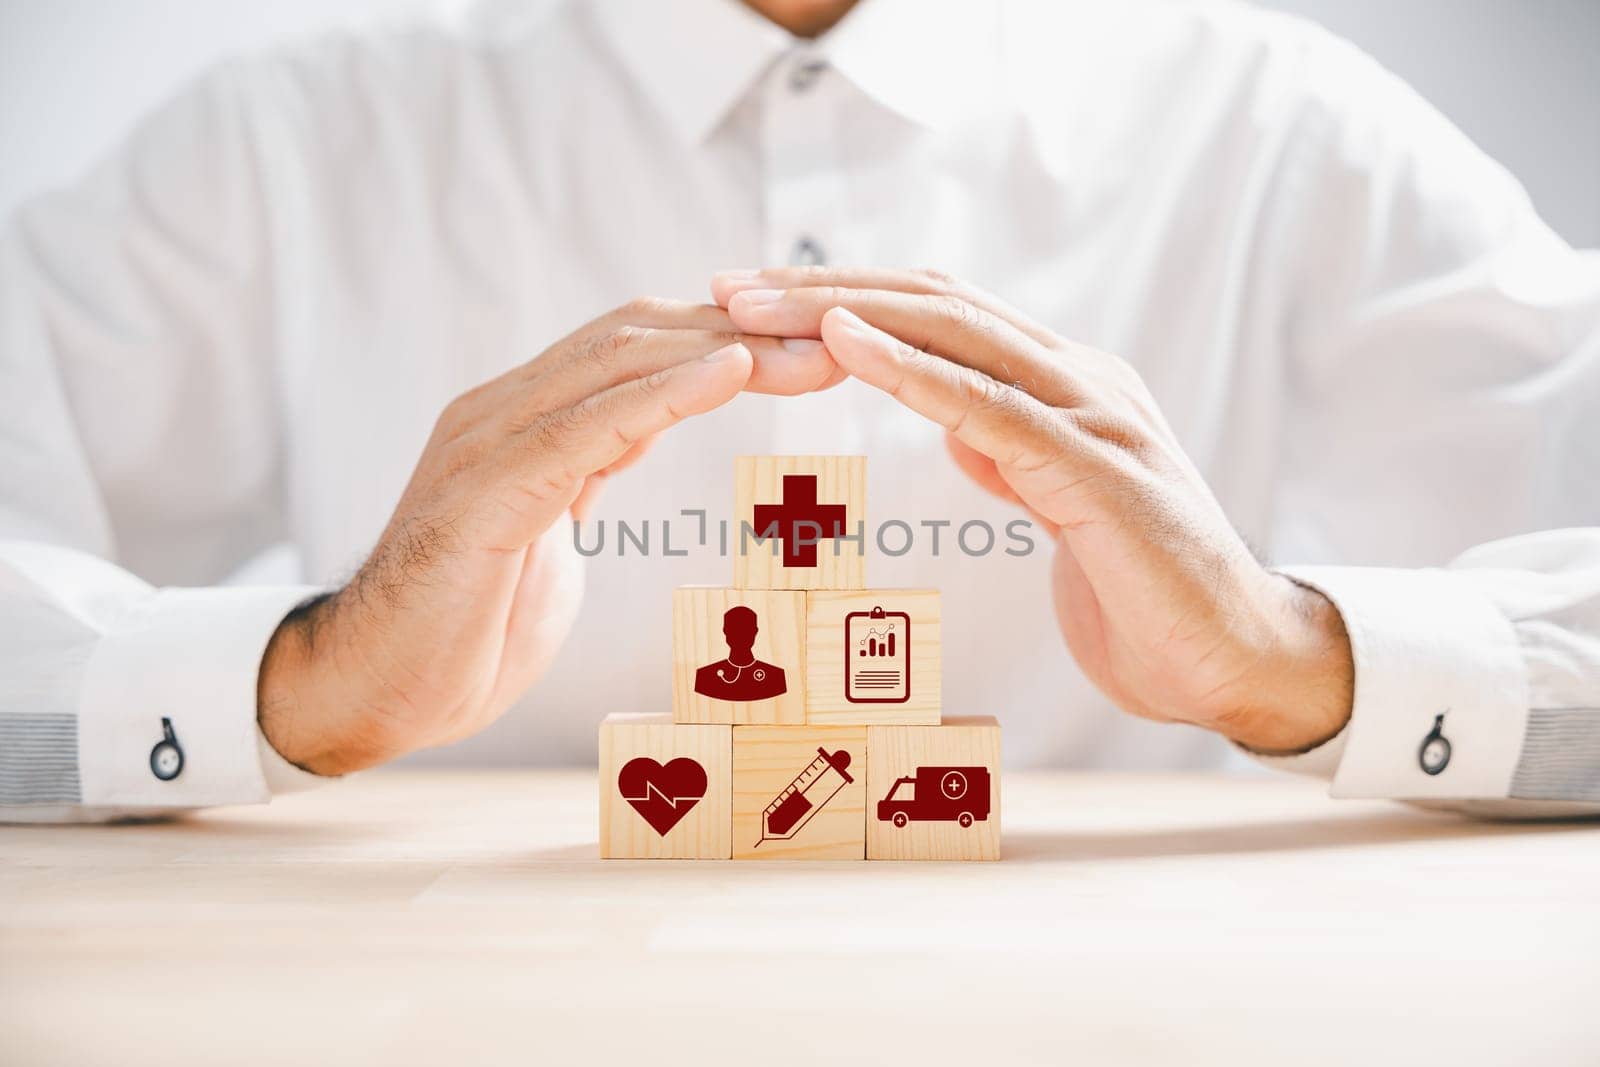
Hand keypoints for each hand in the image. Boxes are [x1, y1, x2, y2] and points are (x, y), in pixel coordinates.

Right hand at [259, 299, 841, 773]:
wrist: (371, 690)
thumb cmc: (462, 633)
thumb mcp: (543, 544)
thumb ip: (574, 488)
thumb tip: (606, 473)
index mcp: (524, 420)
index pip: (636, 352)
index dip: (727, 341)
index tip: (814, 351)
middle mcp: (504, 410)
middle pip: (639, 337)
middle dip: (746, 333)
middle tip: (840, 340)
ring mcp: (488, 441)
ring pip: (617, 362)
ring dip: (725, 351)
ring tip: (811, 352)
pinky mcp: (483, 490)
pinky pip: (586, 425)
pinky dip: (663, 393)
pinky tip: (728, 373)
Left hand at [714, 268, 1352, 752]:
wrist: (1235, 661)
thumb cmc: (1145, 595)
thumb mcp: (1062, 511)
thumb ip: (1019, 459)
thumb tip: (966, 429)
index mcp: (1067, 388)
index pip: (944, 318)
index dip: (850, 300)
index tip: (760, 303)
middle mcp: (1081, 382)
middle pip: (935, 305)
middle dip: (823, 288)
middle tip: (729, 285)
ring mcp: (1094, 417)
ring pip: (955, 334)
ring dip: (845, 312)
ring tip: (757, 303)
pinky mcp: (1097, 470)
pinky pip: (988, 406)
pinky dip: (910, 369)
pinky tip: (844, 344)